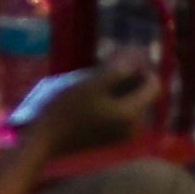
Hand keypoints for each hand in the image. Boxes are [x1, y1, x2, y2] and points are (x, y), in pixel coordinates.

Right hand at [12, 67, 151, 158]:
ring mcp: (119, 134)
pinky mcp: (106, 136)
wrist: (41, 139)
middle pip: (140, 92)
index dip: (141, 66)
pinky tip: (89, 88)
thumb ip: (119, 69)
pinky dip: (108, 96)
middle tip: (105, 59)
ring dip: (116, 83)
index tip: (120, 54)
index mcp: (132, 115)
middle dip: (127, 73)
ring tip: (94, 71)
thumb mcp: (92, 83)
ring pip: (127, 99)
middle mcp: (131, 128)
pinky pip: (117, 110)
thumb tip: (139, 55)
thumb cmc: (65, 108)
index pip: (153, 84)